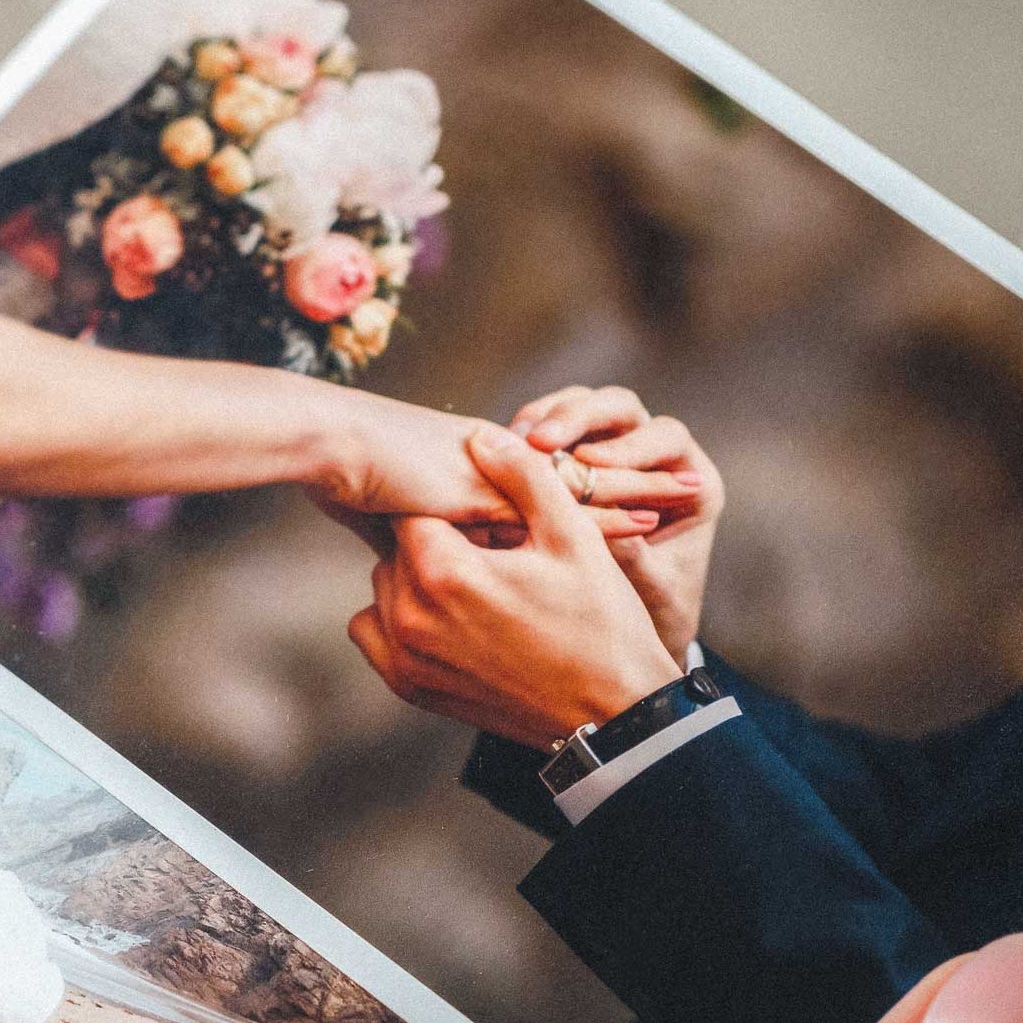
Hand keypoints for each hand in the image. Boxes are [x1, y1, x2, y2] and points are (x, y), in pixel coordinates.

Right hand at [307, 396, 692, 554]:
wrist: (330, 446)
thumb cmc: (340, 474)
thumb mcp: (381, 519)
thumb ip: (407, 542)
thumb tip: (396, 576)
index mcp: (479, 470)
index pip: (548, 481)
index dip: (592, 490)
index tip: (636, 500)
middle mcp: (503, 465)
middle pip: (582, 472)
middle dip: (636, 478)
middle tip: (689, 485)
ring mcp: (506, 472)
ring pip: (588, 479)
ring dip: (641, 486)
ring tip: (692, 490)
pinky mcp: (504, 485)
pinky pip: (567, 501)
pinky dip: (610, 511)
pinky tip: (652, 518)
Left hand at [347, 427, 682, 745]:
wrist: (612, 713)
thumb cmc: (600, 621)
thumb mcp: (572, 536)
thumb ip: (522, 477)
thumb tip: (479, 435)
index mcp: (444, 572)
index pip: (414, 509)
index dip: (451, 508)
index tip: (484, 520)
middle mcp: (410, 617)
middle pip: (397, 548)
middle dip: (437, 542)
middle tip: (490, 554)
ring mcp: (405, 657)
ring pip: (384, 588)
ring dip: (417, 579)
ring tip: (477, 587)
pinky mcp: (409, 687)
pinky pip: (375, 634)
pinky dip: (401, 620)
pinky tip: (452, 618)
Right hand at [512, 384, 723, 662]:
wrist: (629, 643)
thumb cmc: (653, 615)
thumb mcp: (652, 592)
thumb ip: (637, 559)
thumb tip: (611, 526)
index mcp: (690, 479)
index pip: (665, 438)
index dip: (628, 447)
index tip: (591, 463)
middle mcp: (650, 455)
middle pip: (617, 407)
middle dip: (578, 417)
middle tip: (541, 440)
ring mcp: (606, 450)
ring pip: (577, 407)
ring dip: (545, 420)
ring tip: (514, 444)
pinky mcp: (566, 461)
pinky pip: (545, 431)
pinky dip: (522, 439)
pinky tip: (499, 457)